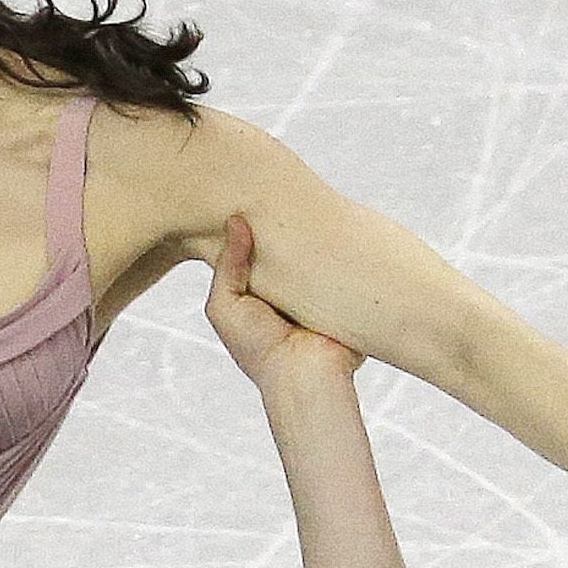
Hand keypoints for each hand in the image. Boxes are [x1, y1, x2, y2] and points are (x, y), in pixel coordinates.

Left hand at [204, 213, 365, 389]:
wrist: (306, 373)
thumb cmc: (259, 349)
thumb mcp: (224, 305)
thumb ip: (227, 265)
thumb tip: (237, 220)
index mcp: (260, 294)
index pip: (256, 252)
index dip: (254, 229)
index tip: (253, 199)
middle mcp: (289, 290)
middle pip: (286, 248)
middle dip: (284, 227)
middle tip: (282, 194)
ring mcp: (318, 289)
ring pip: (315, 251)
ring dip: (313, 235)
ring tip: (308, 203)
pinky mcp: (343, 291)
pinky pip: (342, 262)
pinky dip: (338, 248)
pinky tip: (333, 224)